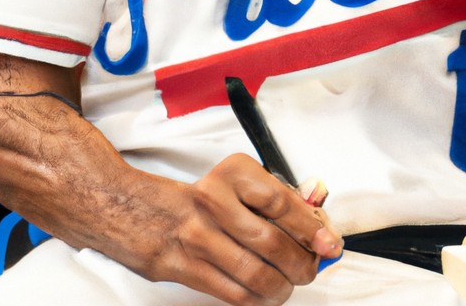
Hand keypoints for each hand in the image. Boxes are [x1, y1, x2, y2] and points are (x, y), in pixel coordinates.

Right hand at [131, 153, 342, 304]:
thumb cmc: (198, 197)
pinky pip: (234, 293)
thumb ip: (278, 198)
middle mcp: (214, 201)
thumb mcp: (237, 182)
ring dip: (283, 285)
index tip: (329, 242)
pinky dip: (259, 299)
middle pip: (272, 242)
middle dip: (302, 263)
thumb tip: (317, 221)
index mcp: (233, 173)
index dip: (311, 227)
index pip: (282, 202)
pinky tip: (267, 294)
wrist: (136, 209)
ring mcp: (197, 237)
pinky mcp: (184, 269)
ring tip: (290, 283)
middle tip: (311, 267)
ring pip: (256, 274)